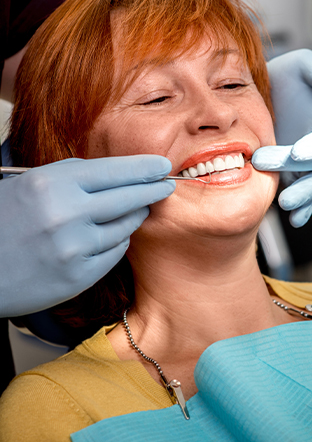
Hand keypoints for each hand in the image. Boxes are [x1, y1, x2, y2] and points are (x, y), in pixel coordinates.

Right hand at [0, 155, 173, 316]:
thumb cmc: (3, 223)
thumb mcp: (29, 185)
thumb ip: (73, 176)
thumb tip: (119, 174)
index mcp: (51, 184)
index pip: (114, 170)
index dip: (144, 167)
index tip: (163, 165)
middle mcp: (65, 215)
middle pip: (129, 197)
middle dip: (153, 190)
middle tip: (166, 185)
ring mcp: (74, 248)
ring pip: (126, 227)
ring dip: (134, 216)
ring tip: (136, 209)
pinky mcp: (79, 276)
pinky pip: (115, 252)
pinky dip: (117, 241)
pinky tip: (111, 235)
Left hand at [253, 49, 311, 226]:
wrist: (265, 96)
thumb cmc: (286, 77)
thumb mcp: (301, 64)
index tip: (298, 153)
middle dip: (296, 170)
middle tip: (263, 163)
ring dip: (302, 196)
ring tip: (285, 204)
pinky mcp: (297, 176)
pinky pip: (305, 196)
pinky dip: (303, 210)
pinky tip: (295, 220)